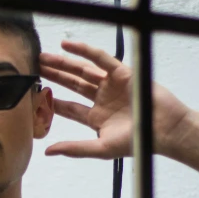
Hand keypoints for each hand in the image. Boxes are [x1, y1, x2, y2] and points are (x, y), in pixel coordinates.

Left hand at [39, 41, 190, 159]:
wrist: (164, 130)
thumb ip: (74, 148)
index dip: (52, 101)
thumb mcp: (100, 147)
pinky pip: (100, 58)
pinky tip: (66, 45)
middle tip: (33, 68)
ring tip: (43, 57)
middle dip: (54, 76)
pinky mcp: (122, 72)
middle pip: (72, 84)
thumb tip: (47, 151)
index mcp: (96, 118)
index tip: (34, 95)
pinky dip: (84, 51)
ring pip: (82, 70)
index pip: (69, 107)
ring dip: (63, 63)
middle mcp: (102, 99)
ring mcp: (112, 85)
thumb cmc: (135, 142)